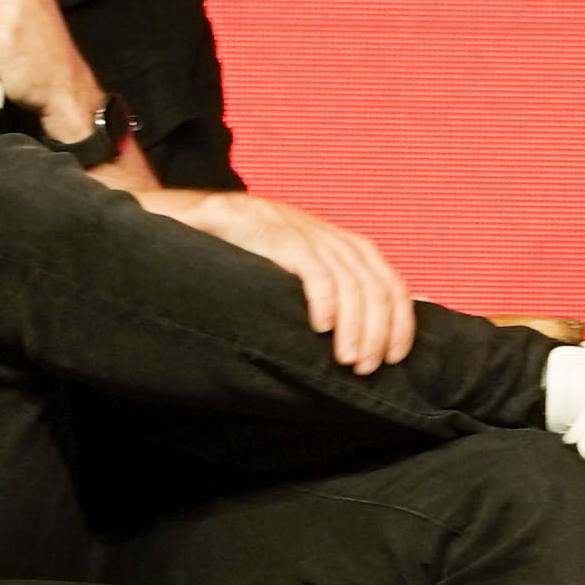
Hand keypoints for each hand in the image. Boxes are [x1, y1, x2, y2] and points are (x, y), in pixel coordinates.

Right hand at [159, 189, 417, 373]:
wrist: (185, 217)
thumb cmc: (239, 257)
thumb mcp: (291, 274)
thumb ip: (328, 294)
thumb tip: (369, 334)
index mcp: (339, 244)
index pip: (388, 282)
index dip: (400, 321)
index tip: (396, 358)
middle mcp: (325, 234)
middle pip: (373, 285)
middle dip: (378, 331)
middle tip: (365, 368)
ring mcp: (298, 230)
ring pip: (347, 279)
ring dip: (354, 325)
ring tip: (347, 360)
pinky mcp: (269, 231)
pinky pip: (309, 265)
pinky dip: (323, 298)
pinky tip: (320, 326)